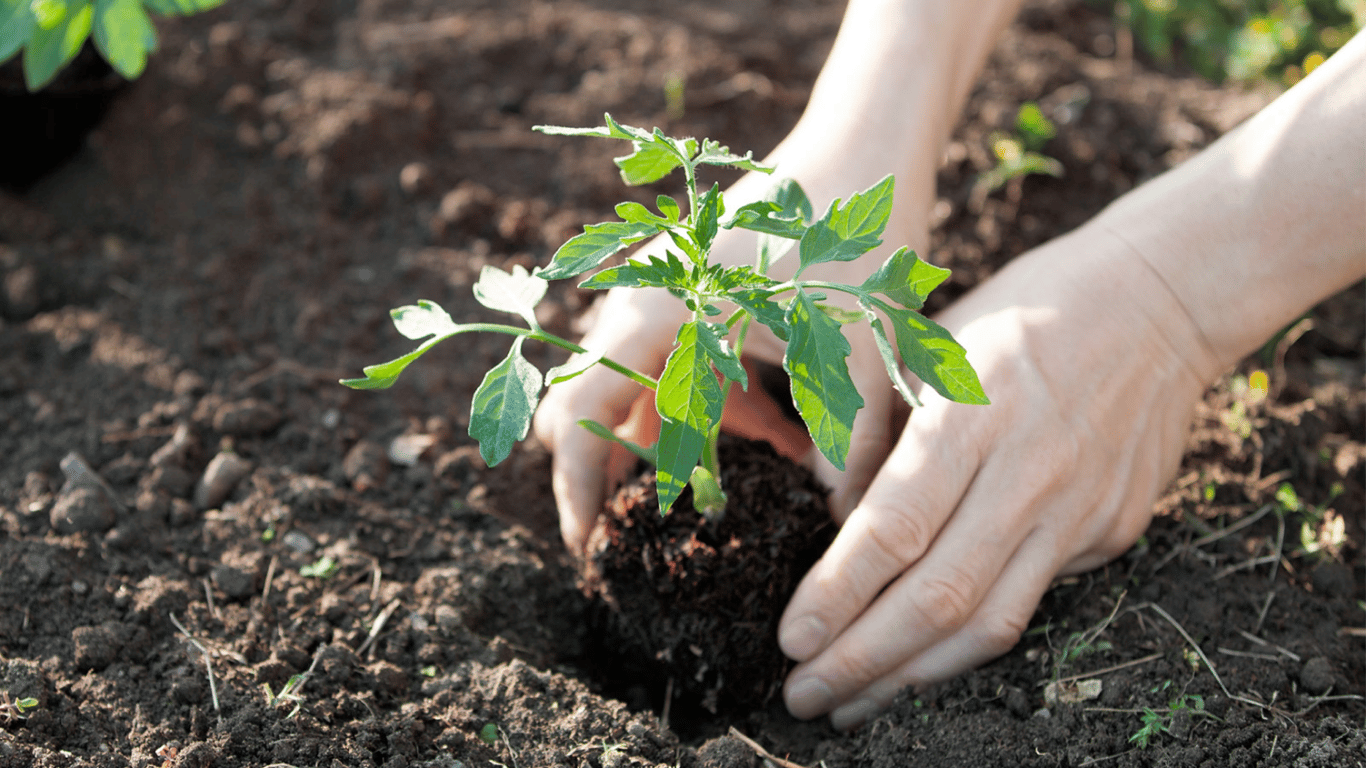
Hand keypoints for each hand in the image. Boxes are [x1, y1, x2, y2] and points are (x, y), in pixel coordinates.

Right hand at [532, 154, 932, 550]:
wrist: (870, 144)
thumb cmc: (851, 236)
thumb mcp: (851, 350)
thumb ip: (844, 448)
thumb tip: (842, 533)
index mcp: (653, 315)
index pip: (576, 419)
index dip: (574, 492)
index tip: (587, 550)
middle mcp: (641, 306)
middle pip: (591, 410)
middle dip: (619, 475)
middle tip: (655, 535)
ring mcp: (665, 300)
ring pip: (641, 395)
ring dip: (682, 444)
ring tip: (748, 481)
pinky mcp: (697, 300)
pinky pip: (684, 371)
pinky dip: (716, 411)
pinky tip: (784, 433)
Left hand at [777, 223, 1219, 728]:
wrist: (1158, 301)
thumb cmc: (1023, 310)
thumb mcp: (934, 344)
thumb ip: (882, 434)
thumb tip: (838, 522)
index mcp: (971, 412)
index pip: (895, 527)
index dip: (838, 594)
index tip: (791, 641)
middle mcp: (1028, 471)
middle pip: (938, 596)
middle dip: (862, 660)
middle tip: (804, 697)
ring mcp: (1079, 509)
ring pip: (990, 623)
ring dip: (913, 677)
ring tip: (854, 705)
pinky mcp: (1111, 533)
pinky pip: (1030, 603)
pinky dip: (968, 642)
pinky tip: (922, 660)